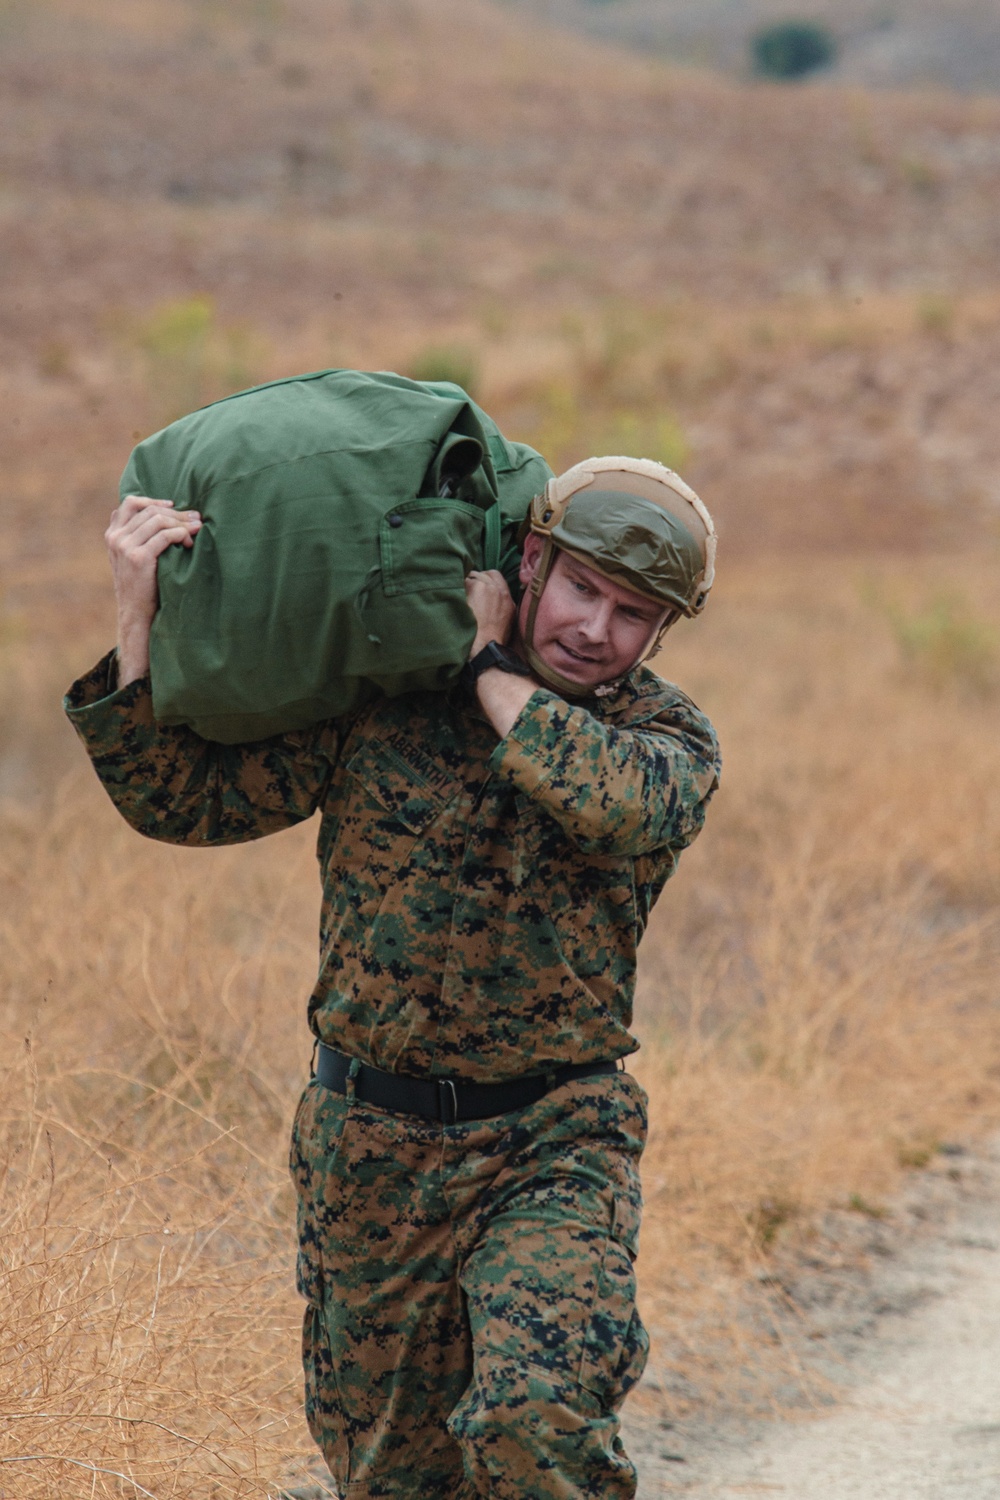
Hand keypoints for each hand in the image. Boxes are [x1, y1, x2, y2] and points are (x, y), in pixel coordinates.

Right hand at [105, 495, 201, 684]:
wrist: (136, 614)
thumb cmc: (142, 586)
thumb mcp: (132, 558)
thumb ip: (138, 537)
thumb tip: (162, 514)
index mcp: (113, 534)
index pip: (131, 503)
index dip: (154, 500)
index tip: (173, 505)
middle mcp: (116, 537)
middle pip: (150, 510)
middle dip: (177, 513)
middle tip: (196, 518)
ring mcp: (125, 546)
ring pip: (159, 520)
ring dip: (182, 522)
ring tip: (198, 529)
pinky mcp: (138, 557)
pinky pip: (165, 536)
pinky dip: (181, 534)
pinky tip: (189, 542)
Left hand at [464, 569, 515, 656]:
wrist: (485, 645)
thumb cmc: (491, 641)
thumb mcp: (505, 624)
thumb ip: (501, 608)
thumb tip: (493, 604)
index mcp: (508, 600)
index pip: (498, 578)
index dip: (487, 581)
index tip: (479, 587)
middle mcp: (500, 590)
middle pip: (487, 574)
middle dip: (477, 579)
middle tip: (467, 589)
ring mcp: (489, 586)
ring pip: (474, 576)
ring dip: (466, 584)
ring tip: (460, 597)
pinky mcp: (476, 586)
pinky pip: (464, 580)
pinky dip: (459, 588)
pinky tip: (455, 599)